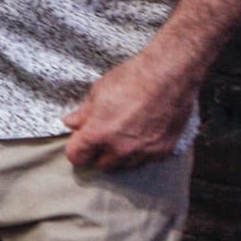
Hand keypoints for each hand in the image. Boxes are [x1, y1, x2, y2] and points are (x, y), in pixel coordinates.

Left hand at [61, 51, 198, 171]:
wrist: (170, 75)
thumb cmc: (133, 78)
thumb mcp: (98, 91)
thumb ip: (83, 113)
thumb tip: (71, 123)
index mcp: (98, 134)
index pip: (76, 157)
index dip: (76, 149)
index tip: (79, 142)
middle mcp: (120, 148)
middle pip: (100, 165)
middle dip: (97, 153)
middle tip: (100, 137)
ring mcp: (143, 152)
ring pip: (124, 165)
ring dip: (119, 154)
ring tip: (122, 135)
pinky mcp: (162, 150)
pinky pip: (146, 159)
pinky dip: (141, 151)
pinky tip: (141, 134)